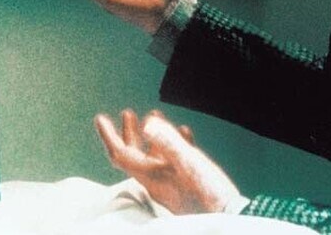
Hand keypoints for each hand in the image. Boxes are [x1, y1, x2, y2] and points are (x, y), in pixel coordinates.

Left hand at [95, 109, 240, 214]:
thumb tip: (147, 124)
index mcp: (151, 176)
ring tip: (154, 115)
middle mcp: (157, 181)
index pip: (120, 155)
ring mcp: (171, 184)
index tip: (100, 118)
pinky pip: (174, 161)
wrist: (230, 218)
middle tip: (126, 113)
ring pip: (154, 156)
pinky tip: (184, 133)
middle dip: (129, 133)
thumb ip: (168, 143)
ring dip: (152, 136)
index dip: (109, 136)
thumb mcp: (189, 163)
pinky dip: (174, 143)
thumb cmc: (209, 194)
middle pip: (134, 155)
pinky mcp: (186, 185)